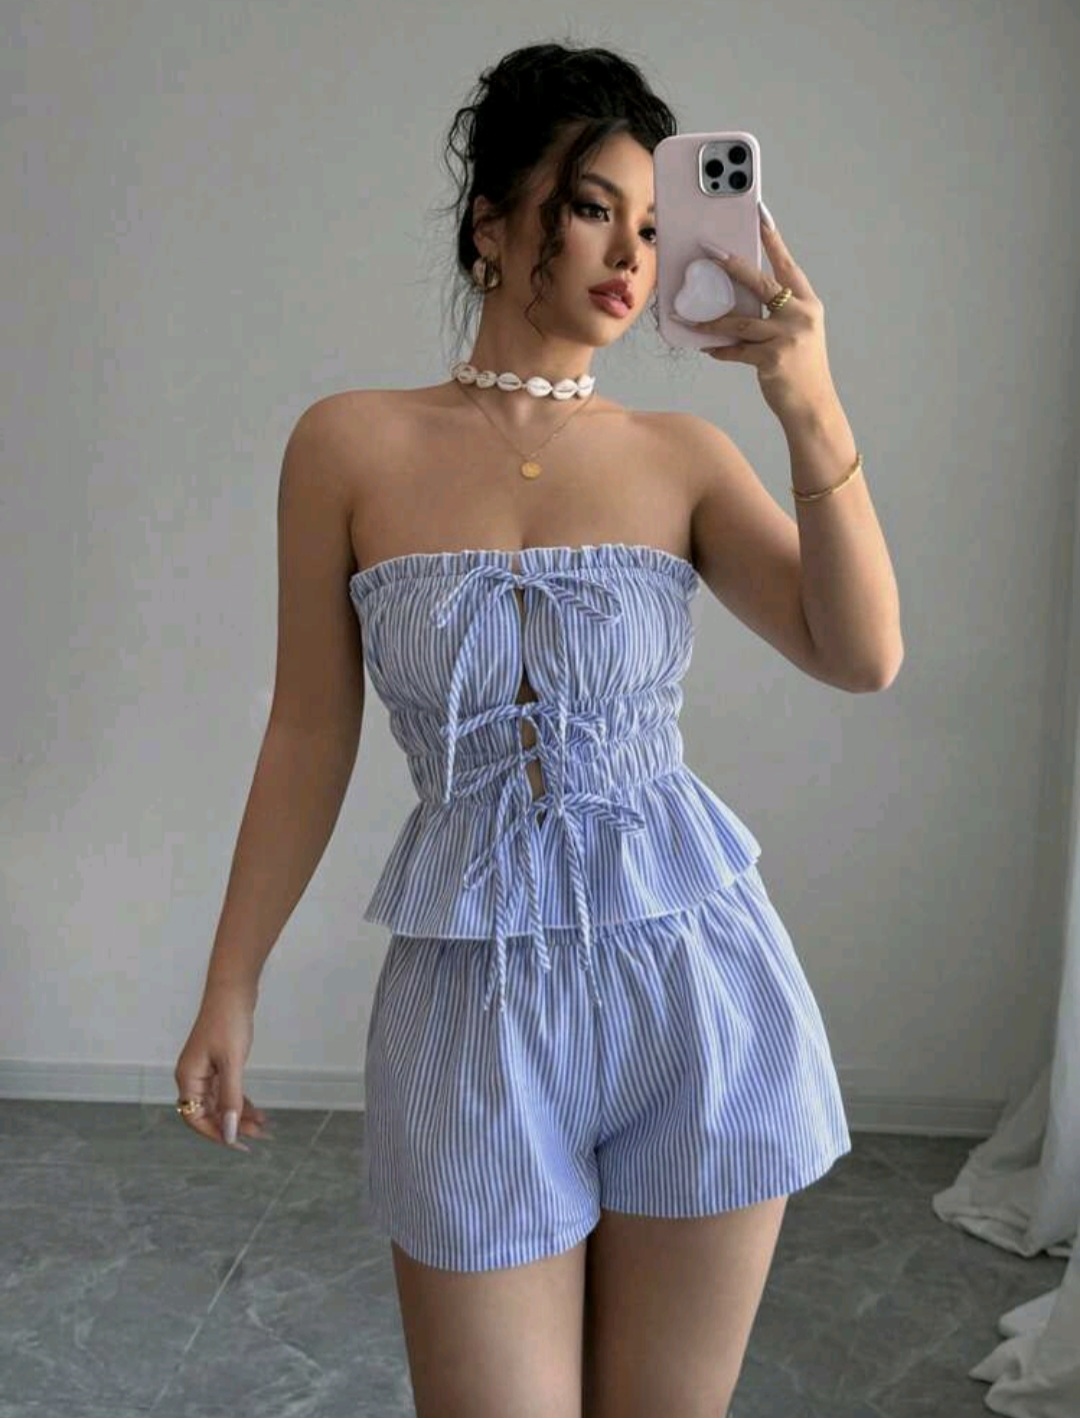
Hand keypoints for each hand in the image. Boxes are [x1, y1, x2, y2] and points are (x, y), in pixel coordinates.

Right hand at [174, 984, 270, 1150]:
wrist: (233, 989)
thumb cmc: (228, 1022)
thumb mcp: (232, 1063)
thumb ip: (231, 1098)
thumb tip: (229, 1132)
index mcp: (188, 1078)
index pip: (195, 1118)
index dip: (215, 1134)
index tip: (239, 1144)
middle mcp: (192, 1076)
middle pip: (209, 1112)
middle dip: (232, 1126)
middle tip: (259, 1136)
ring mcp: (204, 1070)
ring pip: (220, 1103)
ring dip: (239, 1115)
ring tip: (263, 1126)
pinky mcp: (217, 1063)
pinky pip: (226, 1091)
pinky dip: (240, 1101)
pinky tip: (257, 1111)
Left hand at [676, 212, 837, 425]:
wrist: (813, 407)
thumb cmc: (802, 370)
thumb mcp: (798, 335)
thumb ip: (777, 315)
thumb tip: (740, 299)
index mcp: (808, 304)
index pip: (787, 266)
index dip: (773, 240)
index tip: (760, 214)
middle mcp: (801, 315)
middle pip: (761, 283)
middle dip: (733, 265)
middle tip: (710, 251)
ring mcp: (788, 336)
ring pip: (741, 320)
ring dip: (712, 320)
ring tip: (688, 317)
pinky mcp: (773, 359)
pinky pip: (737, 350)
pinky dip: (721, 350)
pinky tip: (707, 348)